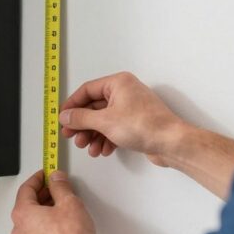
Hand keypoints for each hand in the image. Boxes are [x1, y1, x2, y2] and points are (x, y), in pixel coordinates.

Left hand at [11, 170, 101, 233]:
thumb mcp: (69, 203)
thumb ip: (61, 187)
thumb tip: (56, 179)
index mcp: (23, 213)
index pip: (26, 188)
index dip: (38, 178)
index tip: (47, 174)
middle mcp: (20, 229)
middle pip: (28, 204)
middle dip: (43, 194)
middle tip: (56, 188)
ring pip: (33, 221)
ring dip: (45, 210)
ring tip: (63, 206)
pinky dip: (47, 226)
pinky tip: (62, 225)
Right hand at [59, 72, 187, 165]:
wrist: (171, 143)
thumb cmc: (142, 125)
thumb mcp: (104, 121)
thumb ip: (81, 118)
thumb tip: (65, 116)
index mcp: (117, 83)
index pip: (86, 90)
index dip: (72, 105)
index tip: (62, 119)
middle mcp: (124, 92)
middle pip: (93, 107)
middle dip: (82, 125)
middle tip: (72, 137)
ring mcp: (131, 108)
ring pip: (103, 120)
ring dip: (93, 135)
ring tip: (88, 148)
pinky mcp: (136, 123)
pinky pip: (114, 128)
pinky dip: (106, 139)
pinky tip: (103, 151)